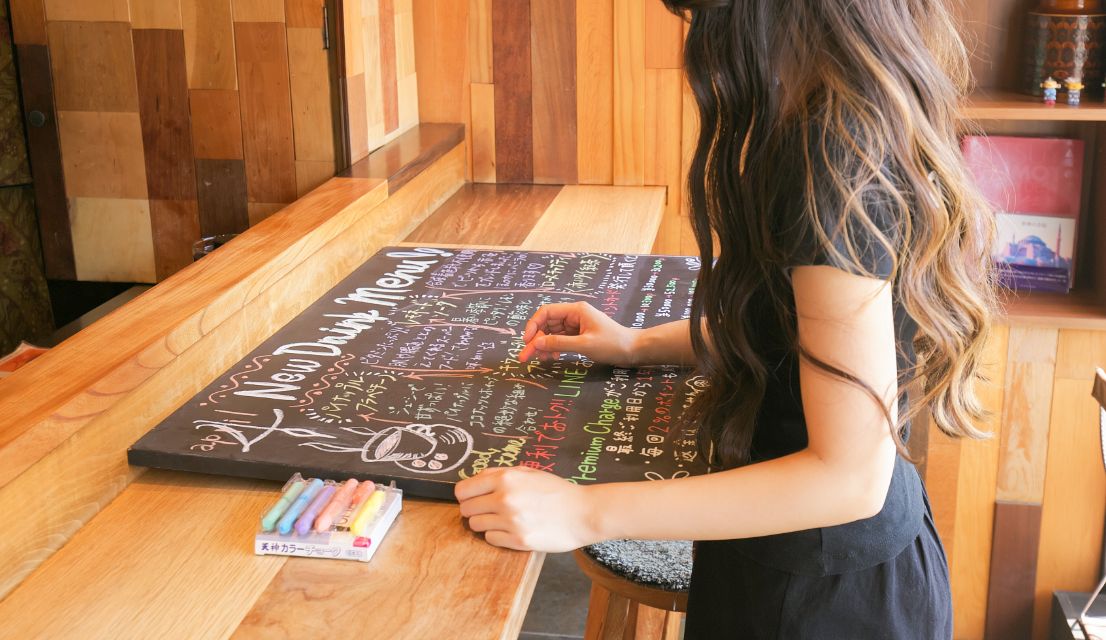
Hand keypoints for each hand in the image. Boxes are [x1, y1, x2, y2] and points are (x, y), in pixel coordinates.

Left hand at [455, 466, 601, 551]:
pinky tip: (511, 529)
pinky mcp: (518, 540)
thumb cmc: (557, 491)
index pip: (463, 490)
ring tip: (502, 519)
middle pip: (466, 509)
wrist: (583, 513)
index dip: (466, 495)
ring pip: (476, 526)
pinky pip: (491, 539)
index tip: (473, 498)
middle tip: (488, 510)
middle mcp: (505, 499)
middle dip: (474, 509)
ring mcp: (511, 522)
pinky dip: (497, 535)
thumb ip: (500, 473)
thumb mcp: (529, 472)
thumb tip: (476, 479)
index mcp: (506, 479)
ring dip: (485, 523)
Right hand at [518, 302, 638, 366]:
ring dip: (544, 344)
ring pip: (552, 332)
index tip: (527, 341)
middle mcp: (574, 315)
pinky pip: (560, 339)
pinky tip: (553, 357)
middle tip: (526, 356)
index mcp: (576, 310)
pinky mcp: (579, 335)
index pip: (546, 312)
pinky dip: (554, 347)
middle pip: (547, 323)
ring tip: (541, 359)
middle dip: (536, 339)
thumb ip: (560, 343)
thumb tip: (537, 343)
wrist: (633, 350)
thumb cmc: (612, 344)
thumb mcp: (585, 345)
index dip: (533, 325)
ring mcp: (576, 325)